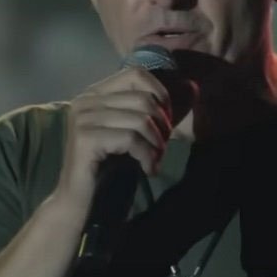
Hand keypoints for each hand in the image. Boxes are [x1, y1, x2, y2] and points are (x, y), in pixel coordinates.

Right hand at [54, 66, 174, 209]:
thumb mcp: (136, 134)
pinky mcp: (85, 139)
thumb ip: (160, 111)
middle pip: (142, 99)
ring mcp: (82, 118)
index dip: (159, 94)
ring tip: (155, 160)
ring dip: (156, 144)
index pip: (135, 73)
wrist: (81, 202)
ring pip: (139, 120)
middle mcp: (85, 101)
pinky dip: (147, 156)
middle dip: (161, 125)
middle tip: (161, 149)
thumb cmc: (110, 167)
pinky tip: (147, 169)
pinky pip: (131, 138)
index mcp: (94, 94)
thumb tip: (194, 86)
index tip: (166, 122)